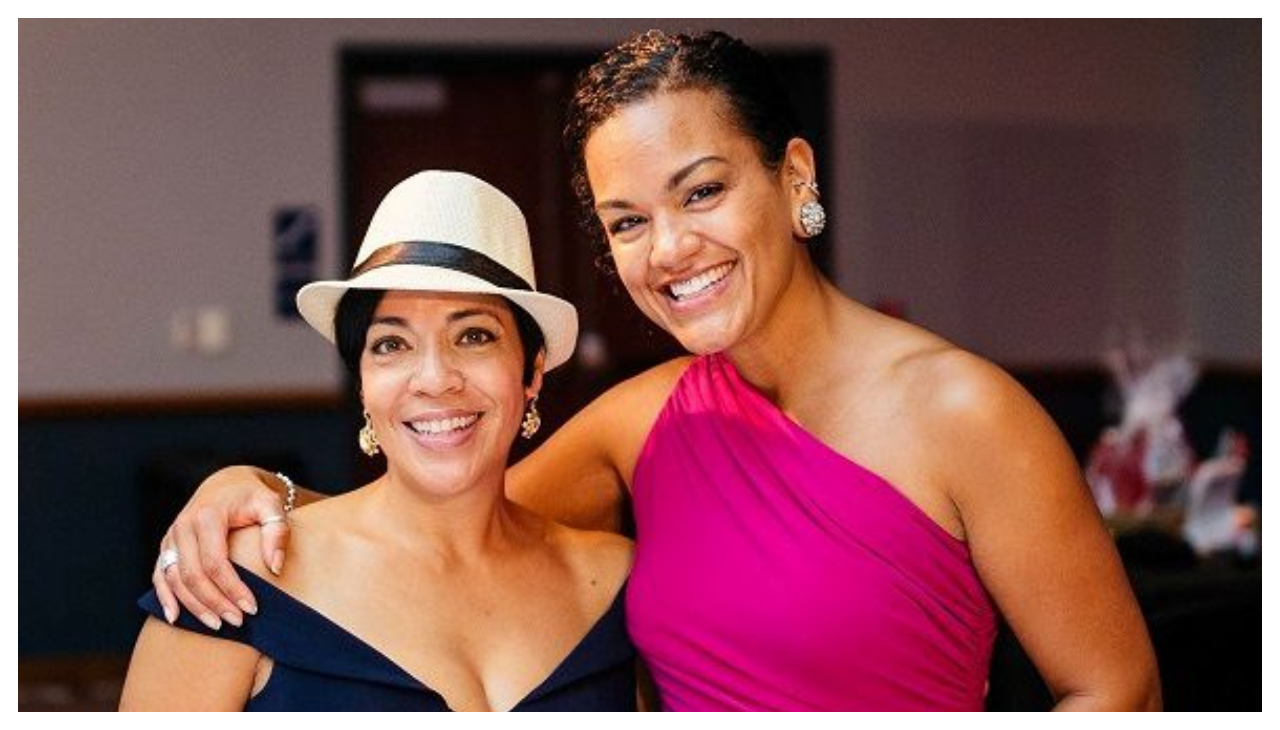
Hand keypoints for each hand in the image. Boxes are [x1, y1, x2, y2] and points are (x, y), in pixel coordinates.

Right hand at [152, 466, 290, 629]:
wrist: (227, 483)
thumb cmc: (252, 496)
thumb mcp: (271, 505)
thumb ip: (277, 532)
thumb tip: (275, 567)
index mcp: (207, 516)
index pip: (215, 562)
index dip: (232, 588)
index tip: (252, 608)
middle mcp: (183, 526)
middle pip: (192, 575)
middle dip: (214, 602)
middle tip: (237, 622)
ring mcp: (171, 537)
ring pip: (174, 579)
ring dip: (193, 606)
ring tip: (216, 625)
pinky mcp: (167, 546)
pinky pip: (160, 575)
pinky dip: (165, 597)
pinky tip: (175, 617)